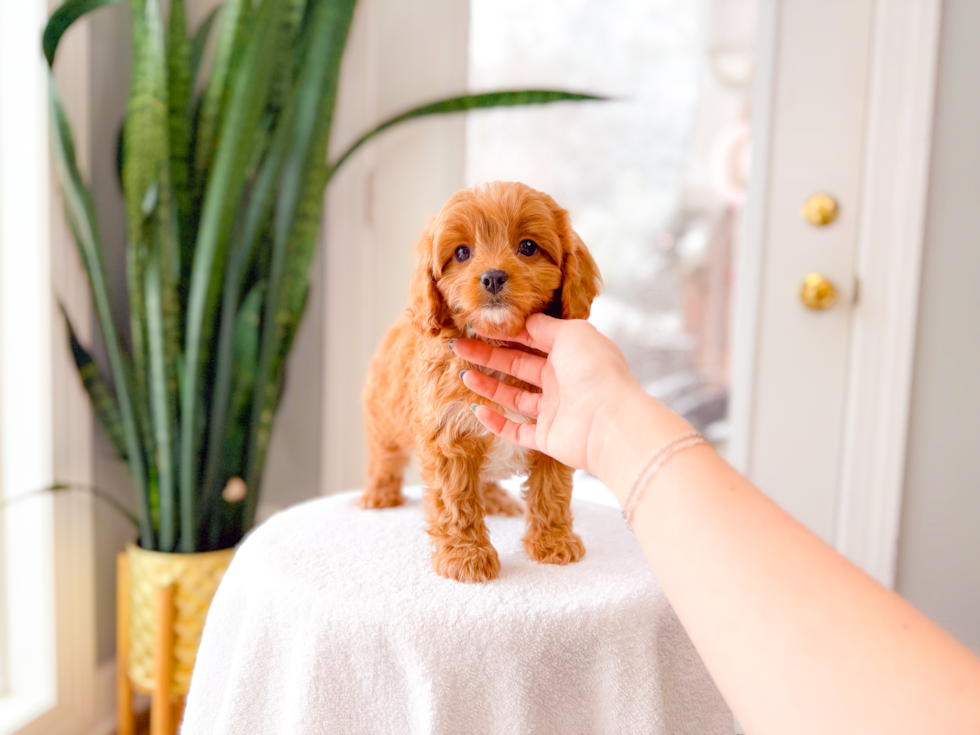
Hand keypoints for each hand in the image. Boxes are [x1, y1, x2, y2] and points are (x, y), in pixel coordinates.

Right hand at [452, 313, 684, 482]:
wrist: (611, 423)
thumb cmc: (596, 372)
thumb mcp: (572, 334)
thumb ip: (545, 325)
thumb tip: (524, 318)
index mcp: (571, 353)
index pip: (532, 338)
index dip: (505, 331)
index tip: (477, 325)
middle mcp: (562, 380)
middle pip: (518, 365)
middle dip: (488, 355)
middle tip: (458, 346)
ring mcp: (555, 410)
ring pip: (514, 396)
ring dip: (488, 385)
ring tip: (462, 374)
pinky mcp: (548, 437)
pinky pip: (516, 430)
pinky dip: (496, 422)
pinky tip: (477, 409)